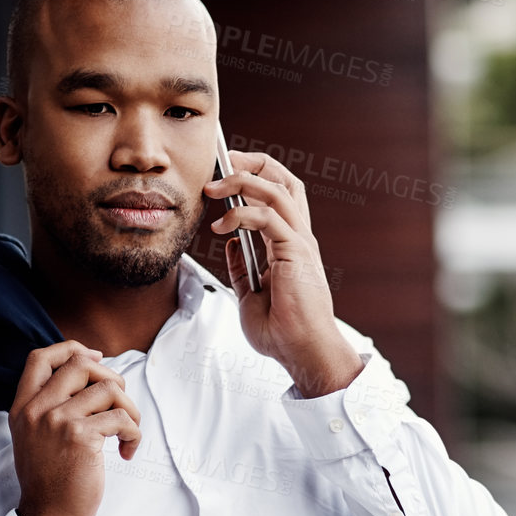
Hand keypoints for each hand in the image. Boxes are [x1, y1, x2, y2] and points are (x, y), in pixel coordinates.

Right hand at [8, 341, 141, 515]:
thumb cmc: (50, 480)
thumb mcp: (35, 436)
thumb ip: (49, 405)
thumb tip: (89, 370)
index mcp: (23, 407)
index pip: (40, 357)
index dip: (72, 349)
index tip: (97, 359)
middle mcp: (36, 410)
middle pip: (80, 364)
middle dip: (111, 378)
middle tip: (119, 404)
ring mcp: (57, 422)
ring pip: (108, 389)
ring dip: (130, 408)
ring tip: (127, 432)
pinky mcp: (81, 438)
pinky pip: (121, 418)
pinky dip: (134, 433)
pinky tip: (127, 451)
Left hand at [204, 150, 363, 396]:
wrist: (302, 352)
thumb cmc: (283, 332)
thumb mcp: (250, 296)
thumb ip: (242, 268)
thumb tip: (231, 244)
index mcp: (291, 245)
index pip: (280, 194)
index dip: (256, 176)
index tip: (225, 174)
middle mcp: (299, 238)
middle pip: (284, 180)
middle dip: (254, 163)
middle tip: (222, 162)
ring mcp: (299, 243)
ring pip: (276, 190)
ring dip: (241, 182)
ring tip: (212, 188)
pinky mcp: (295, 252)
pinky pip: (269, 218)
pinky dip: (241, 214)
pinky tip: (221, 227)